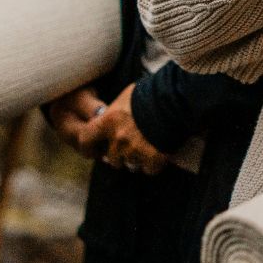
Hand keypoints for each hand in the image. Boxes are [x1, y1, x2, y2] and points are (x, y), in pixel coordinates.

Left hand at [47, 84, 167, 173]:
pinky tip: (161, 151)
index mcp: (109, 121)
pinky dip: (154, 164)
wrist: (176, 100)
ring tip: (148, 146)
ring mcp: (135, 151)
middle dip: (120, 156)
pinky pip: (149, 169)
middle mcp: (118, 139)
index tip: (94, 151)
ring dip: (138, 159)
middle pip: (112, 158)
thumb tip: (111, 116)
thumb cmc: (151, 93)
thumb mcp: (127, 97)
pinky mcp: (153, 159)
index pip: (86, 140)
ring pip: (131, 165)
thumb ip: (115, 111)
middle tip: (131, 147)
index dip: (89, 148)